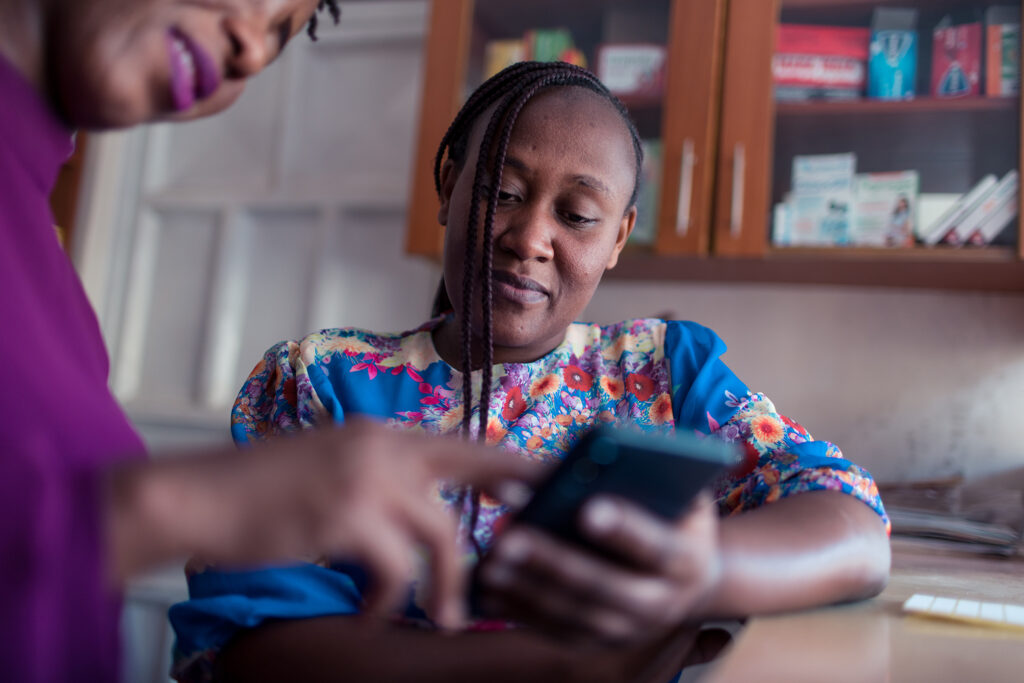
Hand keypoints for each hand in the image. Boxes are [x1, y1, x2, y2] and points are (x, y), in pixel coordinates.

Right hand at [107, 419, 541, 628]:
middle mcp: (381, 447)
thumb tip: (420, 508)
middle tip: (546, 526)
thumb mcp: (327, 464)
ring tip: (449, 617)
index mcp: (378, 434)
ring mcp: (367, 479)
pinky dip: (388, 600)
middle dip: (517, 490)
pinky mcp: (346, 517)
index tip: (540, 480)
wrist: (195, 496)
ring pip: (442, 532)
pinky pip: (395, 570)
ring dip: (450, 583)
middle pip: (473, 465)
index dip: (503, 463)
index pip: (458, 444)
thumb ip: (375, 476)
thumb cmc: (257, 489)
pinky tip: (370, 614)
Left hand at [476, 493, 721, 644]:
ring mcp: (630, 630)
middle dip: (555, 562)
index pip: (658, 547)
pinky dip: (519, 611)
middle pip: (606, 587)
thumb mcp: (675, 487)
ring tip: (490, 562)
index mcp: (690, 561)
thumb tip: (590, 452)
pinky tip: (487, 588)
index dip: (625, 529)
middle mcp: (664, 605)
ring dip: (528, 589)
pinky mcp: (599, 643)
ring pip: (575, 614)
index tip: (586, 508)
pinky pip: (555, 630)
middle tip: (512, 538)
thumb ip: (646, 472)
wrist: (685, 578)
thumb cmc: (673, 513)